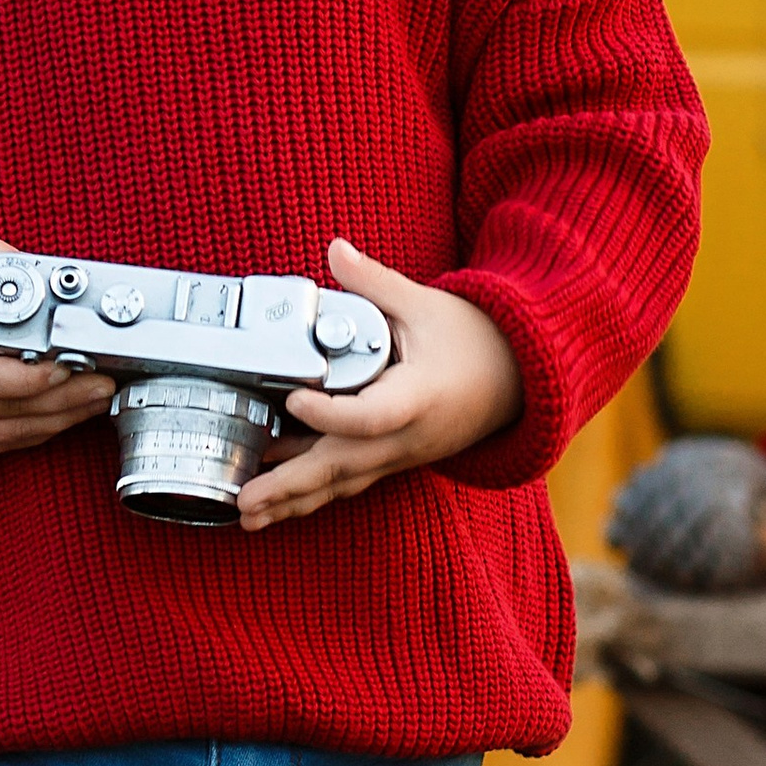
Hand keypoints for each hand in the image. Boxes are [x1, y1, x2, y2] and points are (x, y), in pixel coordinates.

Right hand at [0, 239, 117, 455]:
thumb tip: (48, 274)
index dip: (40, 378)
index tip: (74, 362)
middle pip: (12, 414)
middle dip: (66, 401)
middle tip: (105, 381)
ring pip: (12, 435)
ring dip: (60, 420)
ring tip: (96, 397)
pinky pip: (0, 442)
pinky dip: (37, 429)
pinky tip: (66, 413)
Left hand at [236, 239, 522, 531]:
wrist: (520, 380)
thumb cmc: (476, 341)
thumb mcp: (424, 304)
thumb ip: (374, 282)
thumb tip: (336, 249)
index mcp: (419, 397)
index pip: (371, 416)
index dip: (330, 413)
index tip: (293, 396)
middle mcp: (408, 437)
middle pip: (345, 466)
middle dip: (292, 485)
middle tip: (245, 500)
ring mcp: (401, 456)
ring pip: (343, 483)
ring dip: (294, 501)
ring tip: (248, 515)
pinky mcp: (393, 461)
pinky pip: (349, 482)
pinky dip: (312, 494)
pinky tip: (276, 501)